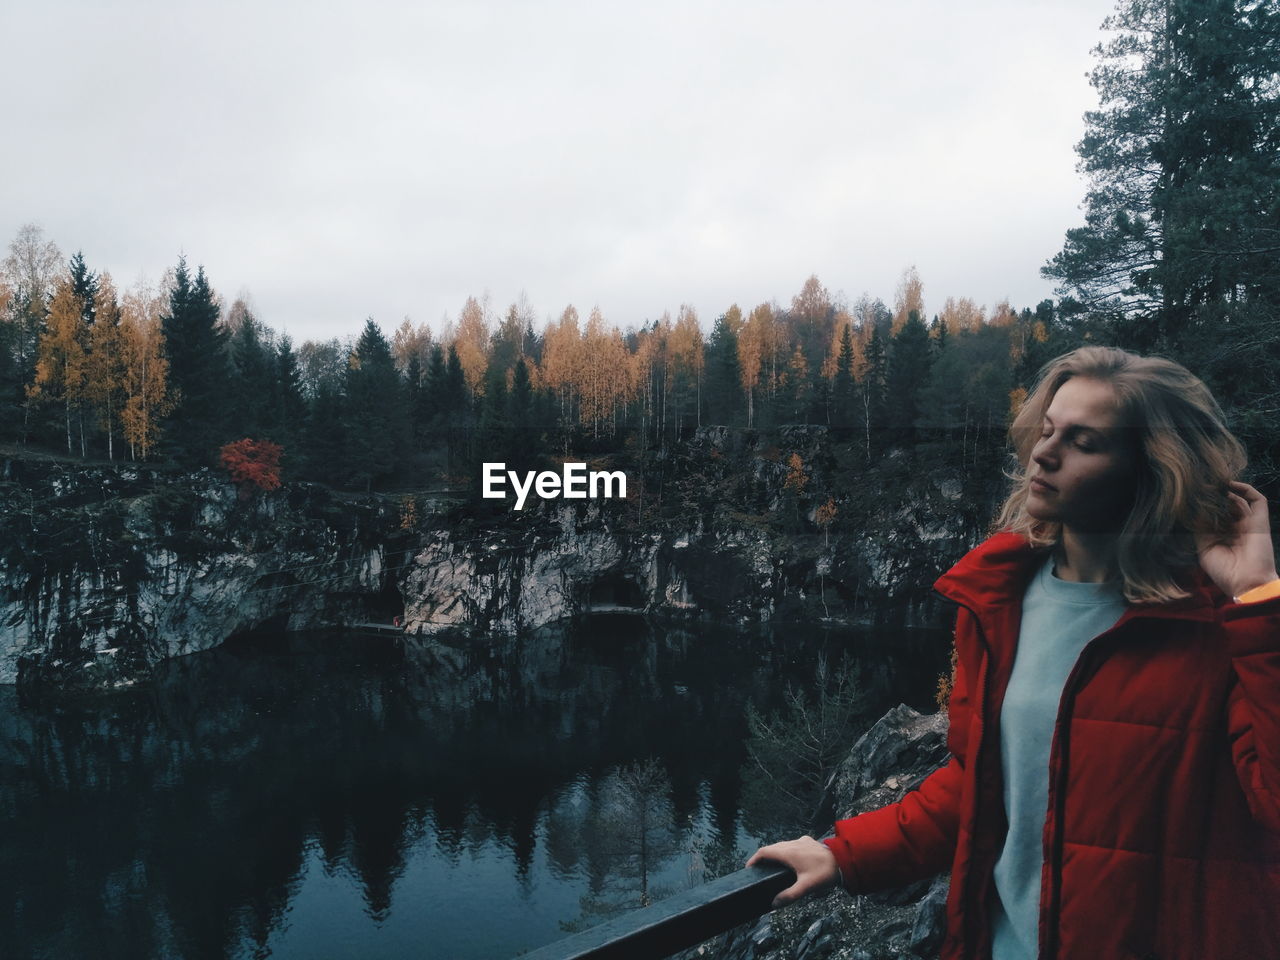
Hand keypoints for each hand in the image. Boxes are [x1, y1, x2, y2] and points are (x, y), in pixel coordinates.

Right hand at [745, 835, 839, 907]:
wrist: (844, 859)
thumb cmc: (824, 873)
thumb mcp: (806, 887)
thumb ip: (789, 896)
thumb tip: (774, 904)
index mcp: (788, 853)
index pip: (764, 852)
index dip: (754, 859)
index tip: (749, 868)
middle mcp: (792, 844)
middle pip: (772, 848)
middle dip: (763, 858)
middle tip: (760, 870)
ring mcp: (800, 841)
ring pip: (782, 845)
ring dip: (775, 854)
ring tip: (774, 866)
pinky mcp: (808, 841)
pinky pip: (792, 844)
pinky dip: (787, 851)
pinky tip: (792, 860)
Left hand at [1195, 481, 1278, 597]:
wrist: (1247, 583)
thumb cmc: (1225, 572)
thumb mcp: (1205, 549)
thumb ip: (1200, 529)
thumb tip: (1193, 511)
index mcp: (1224, 535)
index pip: (1214, 514)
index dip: (1205, 505)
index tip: (1190, 495)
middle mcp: (1237, 527)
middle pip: (1226, 504)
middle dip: (1214, 495)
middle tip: (1200, 485)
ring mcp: (1249, 523)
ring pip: (1239, 499)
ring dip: (1226, 490)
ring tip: (1211, 483)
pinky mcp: (1260, 521)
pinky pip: (1257, 500)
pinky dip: (1246, 489)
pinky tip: (1230, 484)